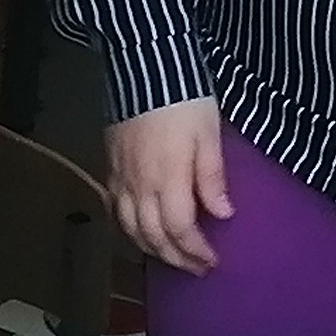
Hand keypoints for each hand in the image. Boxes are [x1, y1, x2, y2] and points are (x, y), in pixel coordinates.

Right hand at [108, 98, 230, 275]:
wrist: (144, 67)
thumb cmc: (185, 99)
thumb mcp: (209, 134)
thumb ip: (212, 177)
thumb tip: (223, 214)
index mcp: (168, 179)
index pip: (180, 229)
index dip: (196, 250)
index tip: (212, 261)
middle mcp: (140, 185)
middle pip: (154, 236)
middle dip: (176, 257)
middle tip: (196, 268)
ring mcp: (122, 178)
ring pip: (130, 228)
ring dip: (152, 249)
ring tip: (172, 257)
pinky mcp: (111, 167)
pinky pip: (116, 210)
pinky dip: (129, 230)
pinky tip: (141, 232)